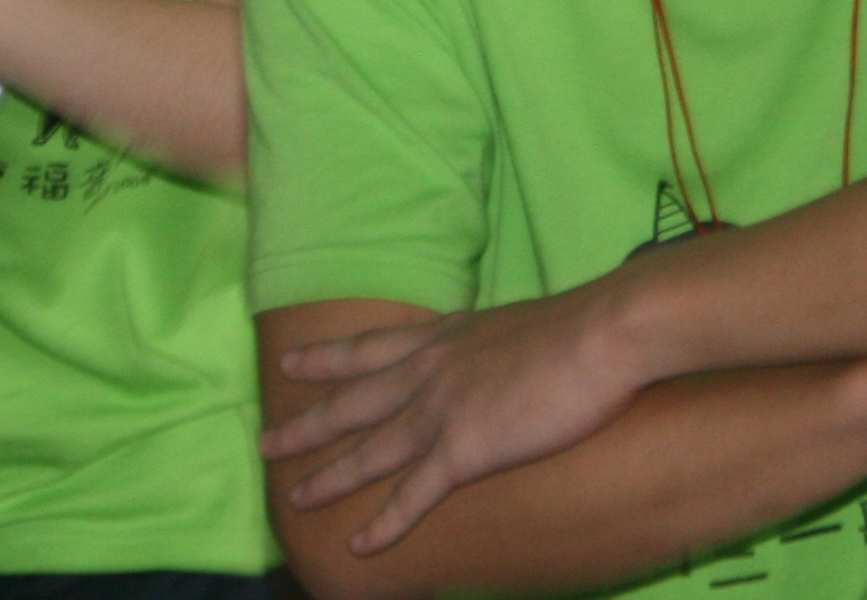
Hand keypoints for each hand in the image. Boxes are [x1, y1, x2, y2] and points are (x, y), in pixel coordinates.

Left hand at [266, 284, 648, 550]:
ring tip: (295, 499)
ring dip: (329, 477)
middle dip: (306, 424)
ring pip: (369, 451)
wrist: (602, 334)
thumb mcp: (516, 322)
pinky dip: (384, 523)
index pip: (370, 348)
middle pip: (352, 402)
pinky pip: (413, 495)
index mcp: (443, 337)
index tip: (292, 363)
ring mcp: (441, 411)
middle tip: (265, 441)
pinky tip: (359, 544)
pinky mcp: (465, 450)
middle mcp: (429, 371)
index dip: (328, 358)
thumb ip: (493, 342)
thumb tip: (500, 353)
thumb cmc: (578, 326)